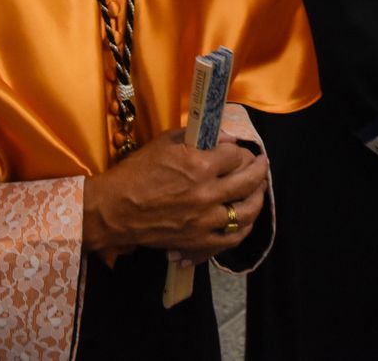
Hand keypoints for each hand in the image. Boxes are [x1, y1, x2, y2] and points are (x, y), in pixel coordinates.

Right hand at [81, 128, 268, 262]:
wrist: (114, 209)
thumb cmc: (136, 172)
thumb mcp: (165, 143)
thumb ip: (197, 137)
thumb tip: (225, 138)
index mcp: (199, 165)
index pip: (236, 156)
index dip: (240, 151)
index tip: (238, 151)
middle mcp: (207, 193)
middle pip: (248, 181)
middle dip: (260, 169)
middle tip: (262, 163)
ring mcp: (204, 220)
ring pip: (246, 213)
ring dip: (258, 200)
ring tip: (259, 191)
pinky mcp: (197, 241)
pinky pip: (230, 240)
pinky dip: (242, 230)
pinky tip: (245, 221)